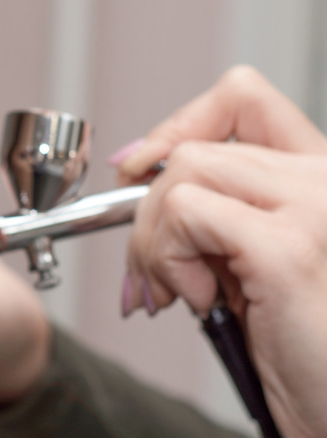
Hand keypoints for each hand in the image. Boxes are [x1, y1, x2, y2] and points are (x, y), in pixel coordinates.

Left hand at [118, 66, 326, 437]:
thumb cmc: (293, 346)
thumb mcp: (243, 259)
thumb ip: (210, 209)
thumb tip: (136, 168)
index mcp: (313, 178)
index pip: (241, 98)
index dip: (179, 123)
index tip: (138, 168)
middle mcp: (322, 181)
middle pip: (191, 152)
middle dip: (145, 217)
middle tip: (147, 278)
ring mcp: (312, 206)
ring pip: (180, 175)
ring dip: (153, 242)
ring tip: (174, 294)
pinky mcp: (287, 246)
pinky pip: (184, 214)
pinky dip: (168, 259)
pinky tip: (199, 301)